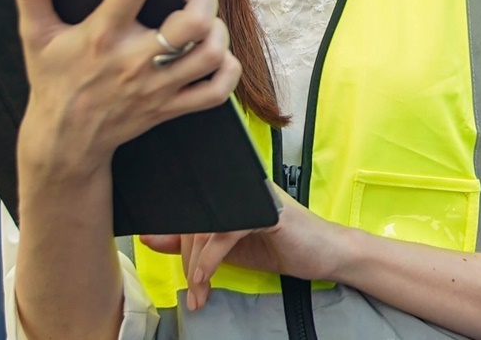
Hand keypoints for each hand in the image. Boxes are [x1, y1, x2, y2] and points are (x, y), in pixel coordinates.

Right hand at [12, 0, 242, 172]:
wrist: (64, 142)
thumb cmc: (53, 79)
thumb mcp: (34, 34)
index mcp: (102, 35)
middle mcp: (134, 61)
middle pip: (194, 24)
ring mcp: (157, 88)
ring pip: (211, 54)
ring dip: (218, 32)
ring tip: (202, 24)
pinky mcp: (171, 108)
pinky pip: (217, 91)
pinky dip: (227, 70)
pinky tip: (216, 57)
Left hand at [142, 187, 355, 310]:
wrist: (328, 255)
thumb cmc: (283, 248)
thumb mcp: (229, 251)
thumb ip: (193, 243)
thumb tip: (152, 237)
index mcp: (232, 194)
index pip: (192, 211)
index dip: (175, 239)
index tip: (173, 268)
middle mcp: (241, 188)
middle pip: (195, 219)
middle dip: (185, 260)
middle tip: (192, 291)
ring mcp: (255, 197)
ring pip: (206, 226)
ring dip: (195, 265)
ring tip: (199, 292)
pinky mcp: (267, 211)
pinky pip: (226, 232)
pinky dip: (210, 258)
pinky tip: (206, 277)